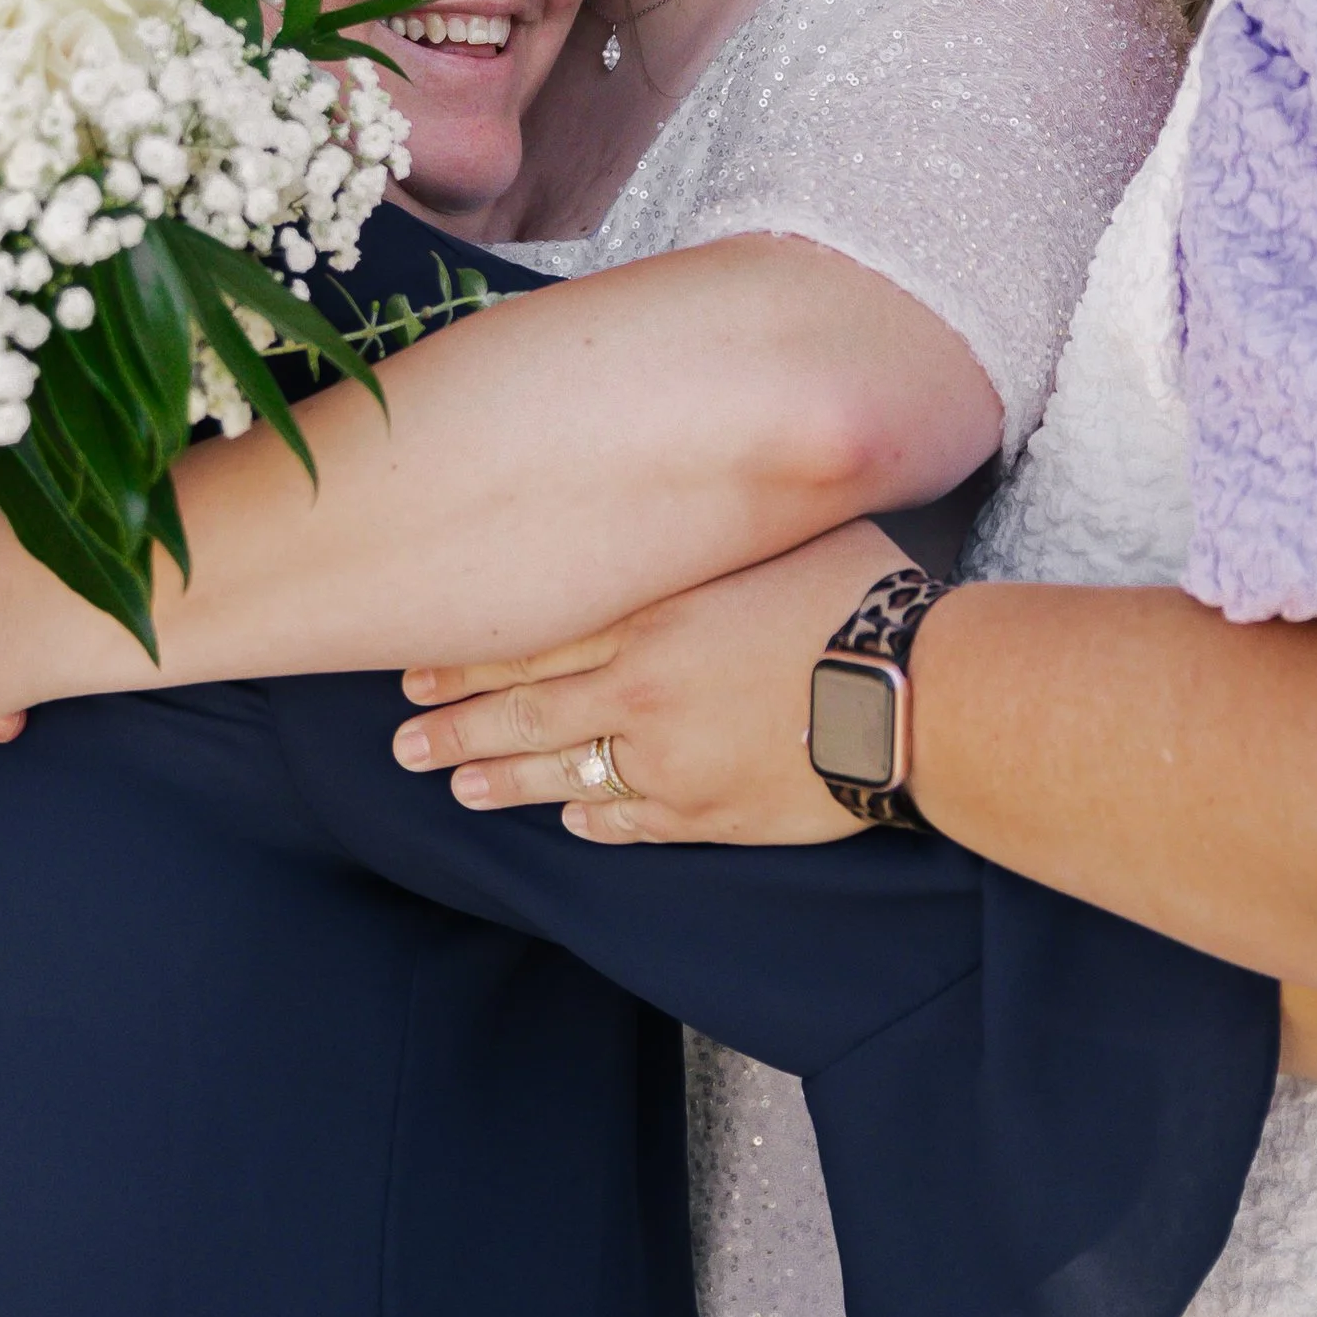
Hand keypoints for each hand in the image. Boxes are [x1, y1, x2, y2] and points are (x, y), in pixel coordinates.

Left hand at [390, 519, 901, 845]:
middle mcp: (641, 690)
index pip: (530, 639)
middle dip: (455, 728)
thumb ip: (710, 527)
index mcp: (648, 615)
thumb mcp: (774, 530)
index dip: (466, 658)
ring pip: (565, 774)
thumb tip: (681, 493)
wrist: (913, 691)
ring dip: (505, 783)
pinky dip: (597, 821)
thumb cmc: (856, 593)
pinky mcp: (711, 813)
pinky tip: (571, 822)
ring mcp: (671, 760)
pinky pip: (636, 821)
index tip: (414, 669)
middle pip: (525, 711)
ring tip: (460, 788)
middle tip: (403, 744)